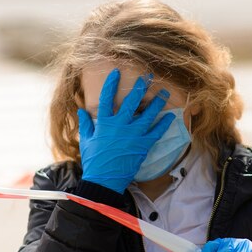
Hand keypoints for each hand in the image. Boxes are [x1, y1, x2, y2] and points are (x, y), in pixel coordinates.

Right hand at [78, 68, 174, 193]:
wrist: (104, 180)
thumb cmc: (93, 161)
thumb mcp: (86, 141)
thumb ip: (86, 124)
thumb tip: (81, 110)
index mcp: (104, 123)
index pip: (107, 98)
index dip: (112, 84)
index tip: (116, 72)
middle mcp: (119, 126)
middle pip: (131, 101)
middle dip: (140, 88)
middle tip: (148, 77)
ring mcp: (132, 135)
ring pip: (147, 114)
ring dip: (156, 102)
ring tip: (164, 92)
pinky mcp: (142, 145)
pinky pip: (156, 132)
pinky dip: (163, 124)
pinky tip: (170, 116)